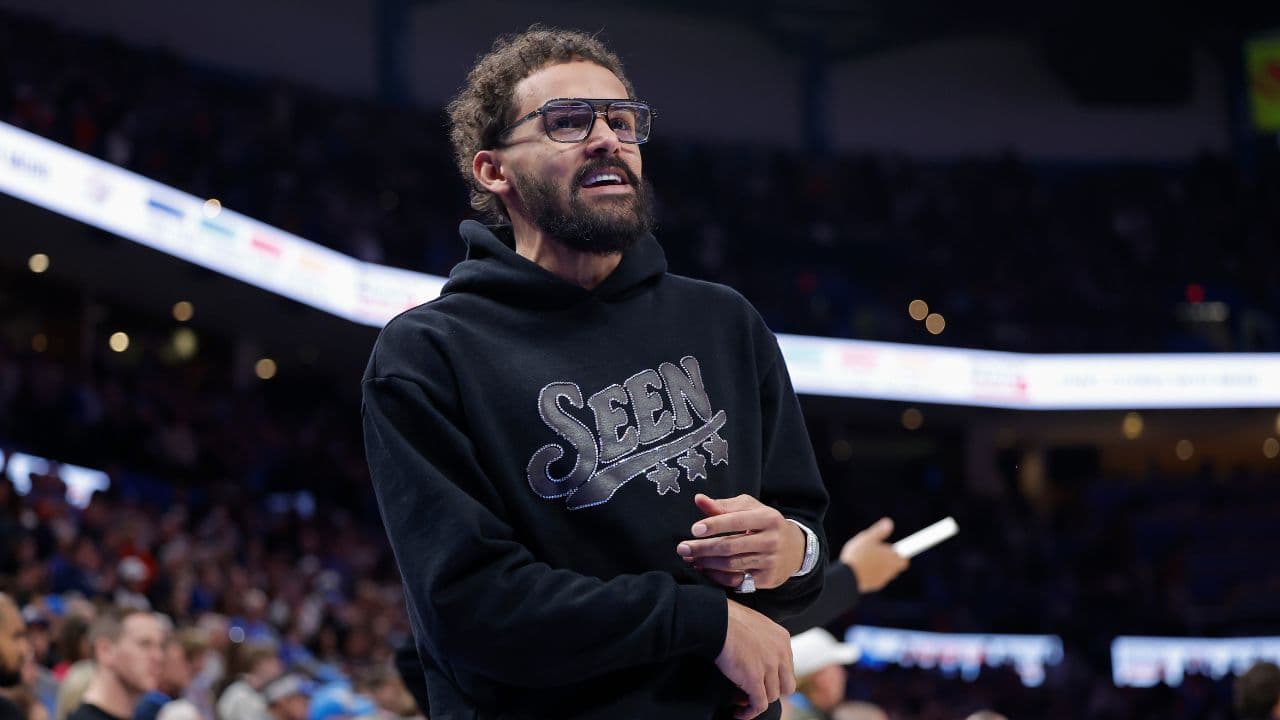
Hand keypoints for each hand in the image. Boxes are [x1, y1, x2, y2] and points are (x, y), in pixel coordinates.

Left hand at [677, 494, 805, 590]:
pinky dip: (718, 576)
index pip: (737, 521)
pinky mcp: (767, 579)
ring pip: (732, 564)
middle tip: (682, 549)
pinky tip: (706, 569)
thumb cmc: (764, 524)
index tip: (694, 529)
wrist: (795, 549)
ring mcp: (770, 561)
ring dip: (707, 563)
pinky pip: (738, 579)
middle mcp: (771, 540)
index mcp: (768, 518)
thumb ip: (723, 506)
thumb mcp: (750, 509)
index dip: (715, 525)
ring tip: (691, 559)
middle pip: (731, 546)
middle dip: (703, 548)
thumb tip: (698, 499)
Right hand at [716, 599, 794, 719]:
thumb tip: (754, 655)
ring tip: (740, 700)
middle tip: (753, 691)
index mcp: (782, 638)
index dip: (773, 678)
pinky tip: (738, 713)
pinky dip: (749, 713)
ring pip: (772, 696)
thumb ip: (761, 639)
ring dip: (756, 700)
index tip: (758, 681)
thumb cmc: (727, 618)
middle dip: (771, 690)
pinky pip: (759, 705)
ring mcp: (770, 666)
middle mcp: (780, 653)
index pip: (787, 667)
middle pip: (787, 685)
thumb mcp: (754, 624)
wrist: (715, 619)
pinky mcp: (755, 679)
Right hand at [839, 517, 908, 592]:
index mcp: (892, 558)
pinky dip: (872, 574)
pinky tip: (861, 568)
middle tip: (878, 552)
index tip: (894, 549)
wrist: (847, 576)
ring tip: (867, 559)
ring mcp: (882, 580)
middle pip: (895, 567)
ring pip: (886, 573)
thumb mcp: (868, 538)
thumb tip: (889, 523)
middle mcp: (890, 571)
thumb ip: (880, 531)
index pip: (905, 560)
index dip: (900, 555)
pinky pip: (876, 579)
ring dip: (880, 567)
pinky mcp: (873, 586)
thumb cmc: (858, 555)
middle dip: (889, 560)